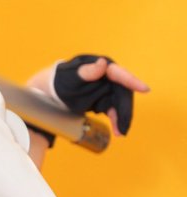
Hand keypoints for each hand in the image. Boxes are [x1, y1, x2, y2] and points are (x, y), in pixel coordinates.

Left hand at [28, 54, 150, 137]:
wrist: (52, 92)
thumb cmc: (61, 80)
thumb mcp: (72, 77)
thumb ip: (87, 71)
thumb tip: (103, 63)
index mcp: (102, 68)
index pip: (119, 74)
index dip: (132, 81)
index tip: (145, 89)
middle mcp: (108, 78)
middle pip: (123, 94)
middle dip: (125, 110)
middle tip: (124, 127)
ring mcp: (107, 90)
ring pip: (120, 104)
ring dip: (122, 119)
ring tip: (121, 133)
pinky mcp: (104, 100)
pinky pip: (114, 111)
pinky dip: (116, 120)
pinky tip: (117, 131)